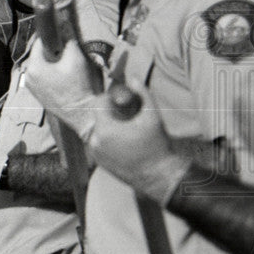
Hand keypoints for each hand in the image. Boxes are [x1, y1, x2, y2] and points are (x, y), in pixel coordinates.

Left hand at [23, 39, 97, 137]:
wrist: (84, 114)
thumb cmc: (80, 87)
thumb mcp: (76, 57)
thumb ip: (68, 37)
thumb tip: (64, 21)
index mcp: (34, 67)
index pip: (39, 42)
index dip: (52, 35)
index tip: (62, 32)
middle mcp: (28, 77)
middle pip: (41, 54)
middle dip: (54, 50)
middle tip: (69, 53)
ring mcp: (32, 88)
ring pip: (43, 65)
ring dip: (54, 62)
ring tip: (69, 67)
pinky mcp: (39, 95)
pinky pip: (44, 77)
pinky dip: (53, 73)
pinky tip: (67, 78)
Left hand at [88, 82, 190, 205]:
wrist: (158, 175)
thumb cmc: (157, 144)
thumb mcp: (152, 116)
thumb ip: (143, 93)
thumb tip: (133, 78)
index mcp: (104, 128)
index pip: (99, 103)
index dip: (111, 99)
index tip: (124, 102)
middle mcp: (95, 141)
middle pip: (98, 116)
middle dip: (112, 112)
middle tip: (128, 116)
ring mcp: (95, 153)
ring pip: (99, 129)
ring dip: (110, 126)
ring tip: (128, 130)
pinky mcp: (98, 162)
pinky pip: (99, 143)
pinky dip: (109, 139)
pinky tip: (125, 142)